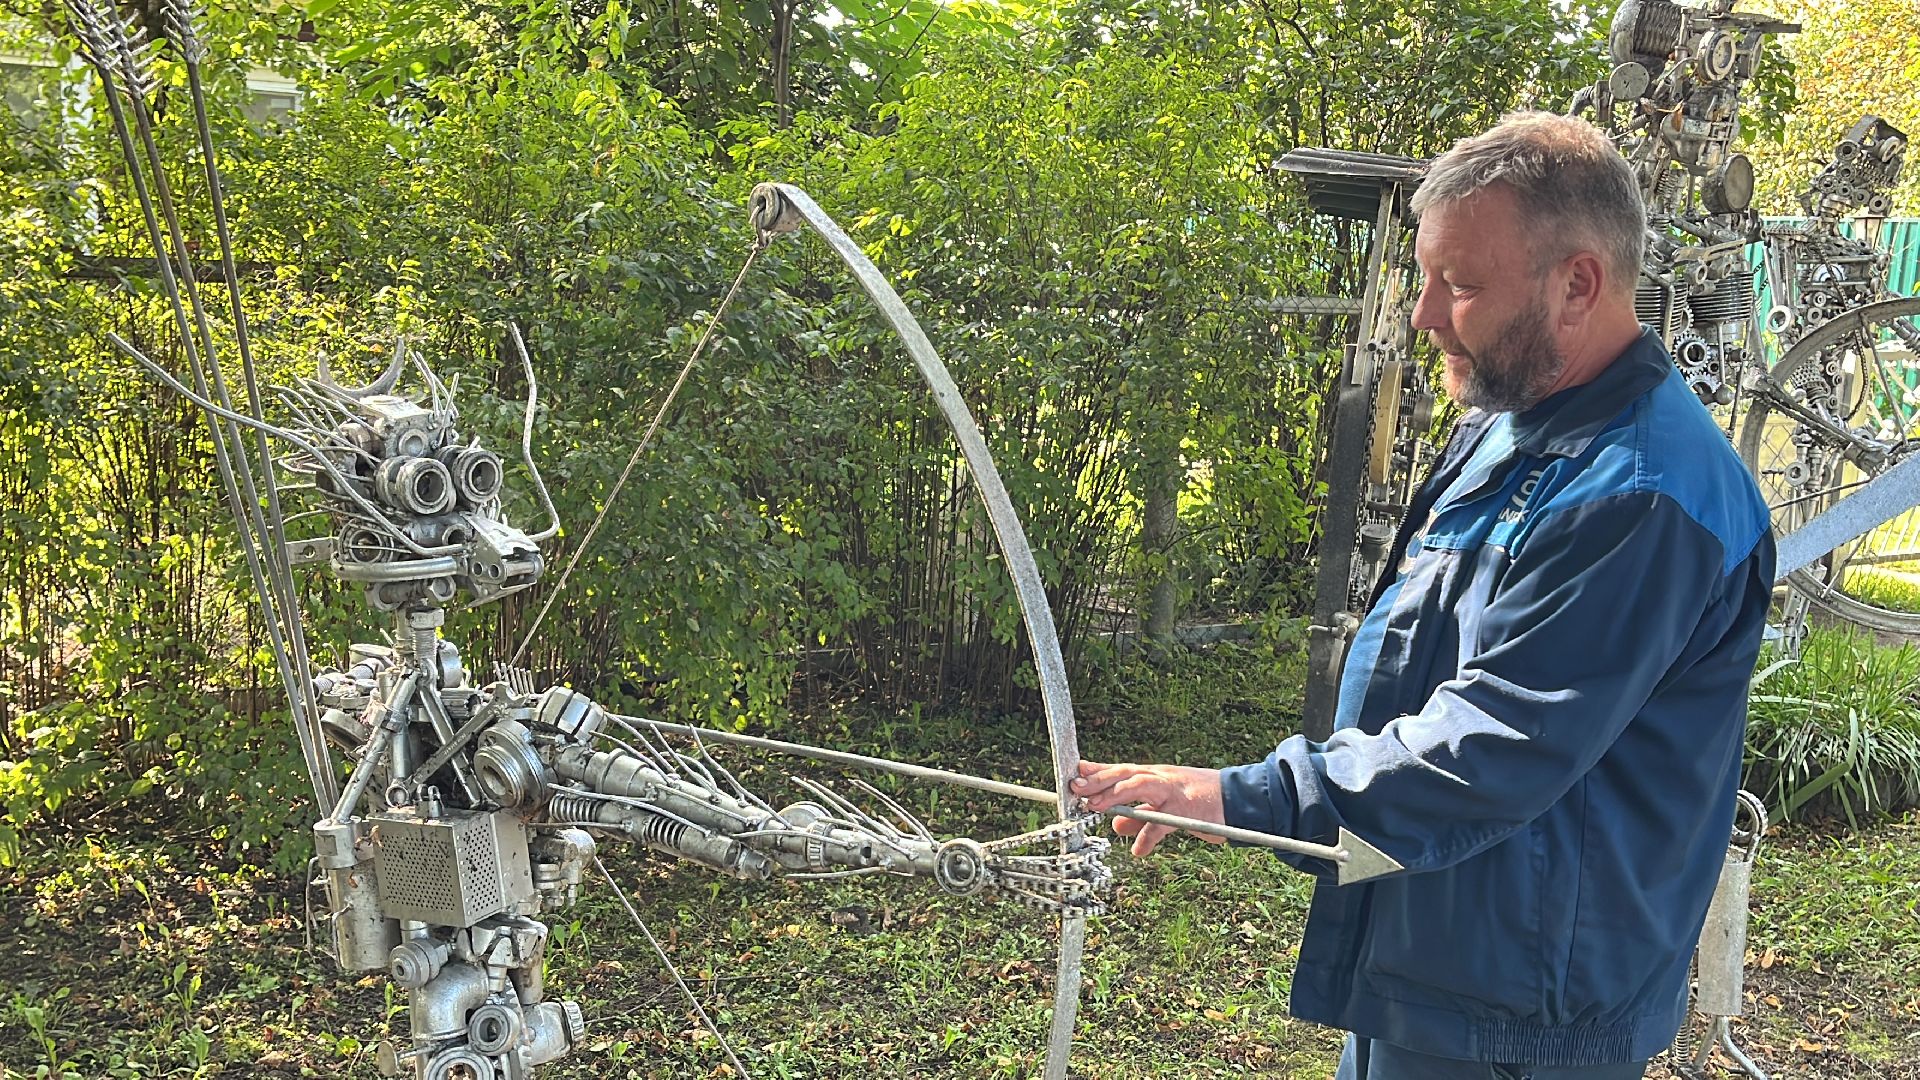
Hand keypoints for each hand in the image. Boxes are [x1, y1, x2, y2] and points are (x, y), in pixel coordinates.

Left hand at [1071, 761, 1226, 856]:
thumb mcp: (1166, 806)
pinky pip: (1163, 823)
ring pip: (1140, 785)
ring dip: (1115, 794)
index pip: (1120, 770)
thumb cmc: (1200, 802)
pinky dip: (1148, 837)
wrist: (1239, 799)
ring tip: (1094, 805)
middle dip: (1098, 779)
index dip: (1096, 771)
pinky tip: (1138, 850)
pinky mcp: (1186, 809)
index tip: (1073, 772)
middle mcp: (1160, 778)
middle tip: (1076, 787)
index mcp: (1154, 776)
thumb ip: (1140, 815)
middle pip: (1124, 773)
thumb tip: (1116, 824)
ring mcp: (1173, 791)